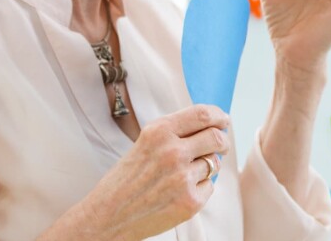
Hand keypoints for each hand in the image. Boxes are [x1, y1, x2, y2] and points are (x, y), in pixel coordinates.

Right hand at [41, 105, 230, 239]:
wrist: (107, 217)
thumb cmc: (125, 180)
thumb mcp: (144, 145)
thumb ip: (174, 134)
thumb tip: (211, 126)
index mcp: (159, 132)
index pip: (203, 114)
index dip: (219, 116)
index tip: (224, 121)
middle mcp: (173, 152)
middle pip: (217, 137)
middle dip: (222, 141)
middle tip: (220, 146)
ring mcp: (183, 177)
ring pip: (214, 163)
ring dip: (207, 167)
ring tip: (184, 176)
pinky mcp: (191, 201)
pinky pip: (209, 186)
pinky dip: (200, 188)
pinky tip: (178, 193)